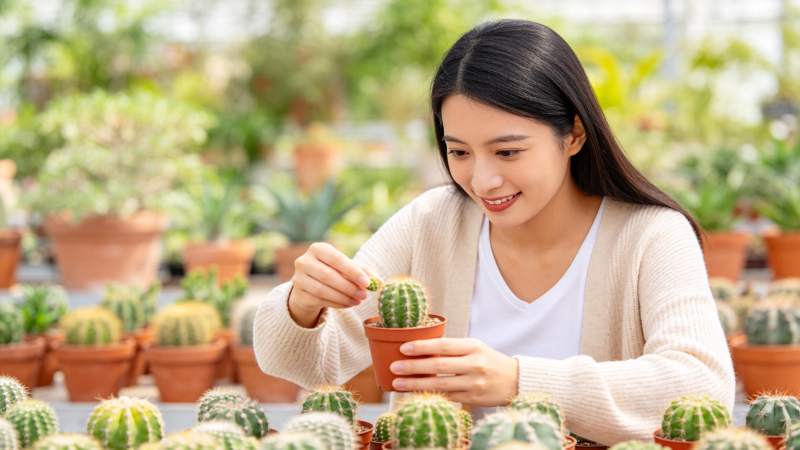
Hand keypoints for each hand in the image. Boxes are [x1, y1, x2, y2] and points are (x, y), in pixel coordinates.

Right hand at [287, 242, 373, 326]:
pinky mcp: (298, 293)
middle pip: (328, 276)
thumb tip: (378, 282)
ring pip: (322, 290)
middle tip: (364, 295)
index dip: (352, 271)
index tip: (367, 282)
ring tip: (358, 301)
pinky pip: (319, 300)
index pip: (336, 259)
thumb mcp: (347, 269)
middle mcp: (304, 261)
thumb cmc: (333, 272)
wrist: (309, 286)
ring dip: (343, 297)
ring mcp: (298, 278)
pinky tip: (348, 304)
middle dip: (349, 287)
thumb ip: (363, 272)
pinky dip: (336, 303)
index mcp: (318, 249)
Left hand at [389, 337, 518, 405]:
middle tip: (395, 367)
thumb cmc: (489, 360)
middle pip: (438, 366)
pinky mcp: (473, 399)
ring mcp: (474, 383)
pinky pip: (447, 397)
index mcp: (473, 346)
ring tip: (398, 384)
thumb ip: (452, 348)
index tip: (404, 348)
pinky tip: (415, 394)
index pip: (444, 345)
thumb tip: (420, 349)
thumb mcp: (475, 347)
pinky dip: (430, 396)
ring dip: (416, 385)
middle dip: (413, 367)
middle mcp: (474, 364)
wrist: (515, 380)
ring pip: (440, 385)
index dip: (422, 347)